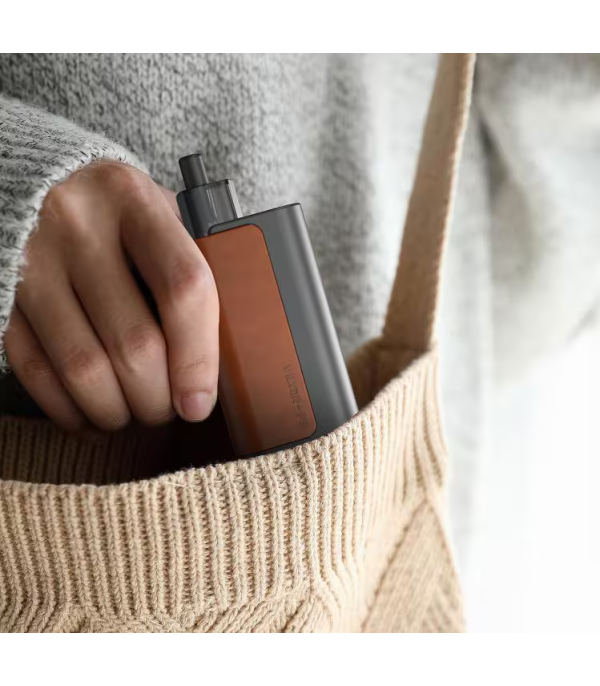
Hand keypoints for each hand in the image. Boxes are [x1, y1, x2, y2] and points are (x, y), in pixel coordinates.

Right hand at [5, 161, 218, 431]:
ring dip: (115, 411)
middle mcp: (78, 226)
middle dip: (157, 399)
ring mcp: (32, 263)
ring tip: (132, 414)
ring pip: (83, 369)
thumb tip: (222, 354)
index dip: (198, 358)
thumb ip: (191, 265)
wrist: (36, 183)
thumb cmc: (114, 210)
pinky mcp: (3, 295)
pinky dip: (68, 408)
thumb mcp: (158, 214)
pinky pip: (35, 371)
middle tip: (168, 410)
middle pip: (134, 343)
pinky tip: (91, 414)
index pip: (183, 288)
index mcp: (134, 200)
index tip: (199, 401)